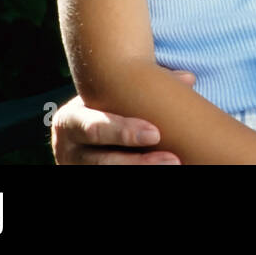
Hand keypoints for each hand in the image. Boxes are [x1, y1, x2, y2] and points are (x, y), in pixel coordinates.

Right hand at [51, 71, 195, 163]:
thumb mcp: (109, 96)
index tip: (156, 133)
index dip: (124, 132)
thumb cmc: (102, 108)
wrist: (76, 132)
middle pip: (103, 160)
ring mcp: (75, 167)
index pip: (95, 128)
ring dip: (142, 169)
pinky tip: (161, 171)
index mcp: (71, 120)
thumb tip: (188, 78)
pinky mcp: (84, 176)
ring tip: (173, 165)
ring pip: (107, 172)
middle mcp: (68, 149)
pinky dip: (135, 174)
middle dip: (139, 162)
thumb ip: (142, 88)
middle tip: (173, 159)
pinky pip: (109, 177)